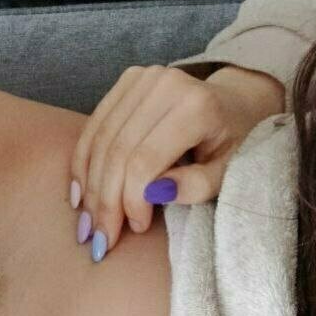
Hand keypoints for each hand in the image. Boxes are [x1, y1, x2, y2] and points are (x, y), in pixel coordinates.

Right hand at [70, 64, 285, 258]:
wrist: (235, 102)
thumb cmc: (231, 144)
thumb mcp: (227, 172)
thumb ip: (196, 186)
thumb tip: (154, 194)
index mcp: (197, 106)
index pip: (145, 160)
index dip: (131, 199)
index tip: (136, 228)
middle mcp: (166, 84)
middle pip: (118, 150)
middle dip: (105, 199)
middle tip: (100, 238)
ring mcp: (143, 77)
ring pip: (100, 139)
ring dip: (89, 186)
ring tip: (88, 222)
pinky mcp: (127, 80)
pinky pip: (94, 125)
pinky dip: (83, 162)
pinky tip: (80, 194)